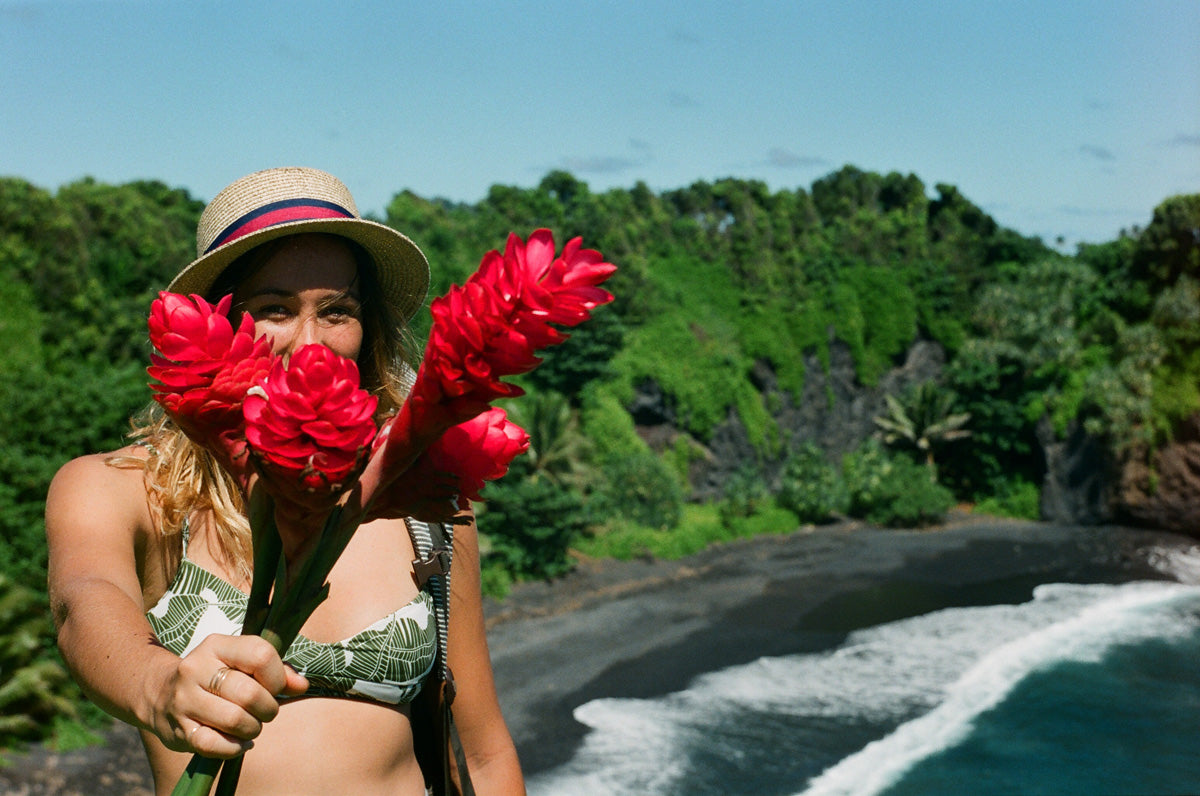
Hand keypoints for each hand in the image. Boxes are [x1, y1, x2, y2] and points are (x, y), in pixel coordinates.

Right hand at [151, 634, 307, 758]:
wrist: (157, 691)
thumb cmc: (214, 676)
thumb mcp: (240, 662)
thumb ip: (275, 670)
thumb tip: (302, 685)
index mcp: (216, 645)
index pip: (261, 655)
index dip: (277, 676)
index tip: (275, 686)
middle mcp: (196, 669)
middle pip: (250, 693)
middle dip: (268, 708)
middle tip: (265, 711)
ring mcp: (184, 700)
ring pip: (234, 720)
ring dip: (253, 728)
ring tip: (251, 725)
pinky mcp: (179, 729)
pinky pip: (215, 745)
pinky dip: (235, 747)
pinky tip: (239, 742)